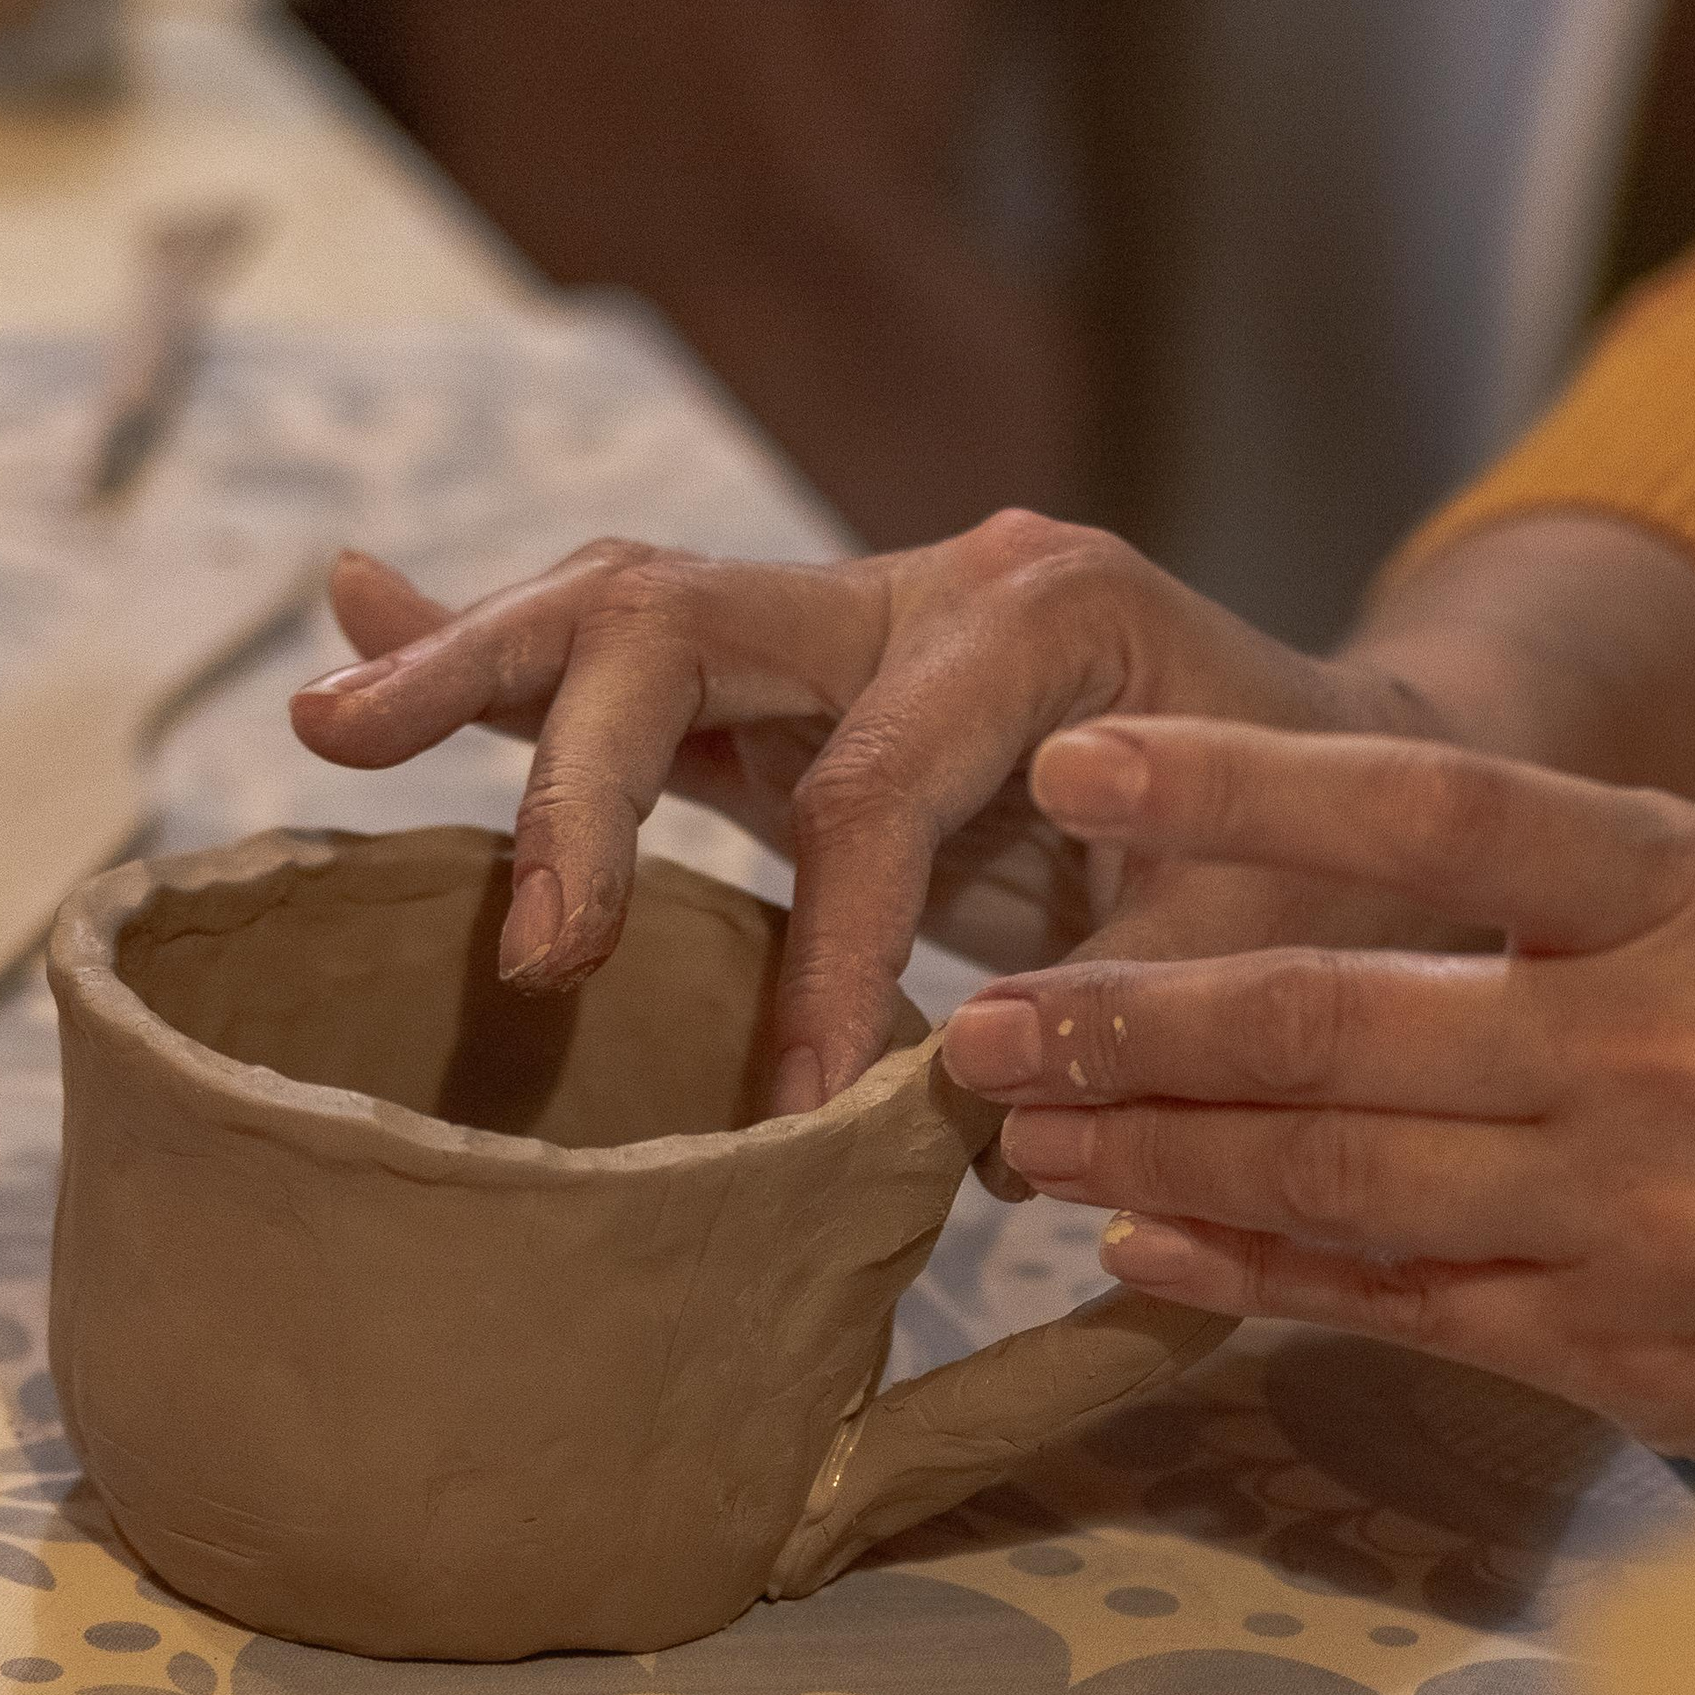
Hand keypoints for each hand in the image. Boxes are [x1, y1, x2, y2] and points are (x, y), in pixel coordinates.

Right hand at [286, 515, 1449, 1115]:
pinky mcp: (804, 667)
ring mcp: (852, 609)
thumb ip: (1143, 1005)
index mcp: (1052, 614)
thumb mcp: (1281, 930)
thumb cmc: (1342, 852)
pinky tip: (361, 617)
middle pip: (692, 621)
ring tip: (329, 724)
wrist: (1365, 762)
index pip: (878, 785)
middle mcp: (928, 580)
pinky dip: (500, 637)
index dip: (826, 954)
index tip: (793, 1111)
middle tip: (524, 935)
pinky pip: (639, 634)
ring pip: (633, 602)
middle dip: (576, 769)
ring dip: (477, 665)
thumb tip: (972, 1114)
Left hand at [939, 715, 1694, 1640]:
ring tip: (1010, 1126)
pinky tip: (1134, 1241)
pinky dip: (1248, 1266)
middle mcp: (1677, 1040)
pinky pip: (1391, 1303)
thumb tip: (1303, 879)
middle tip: (976, 1015)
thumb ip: (1559, 913)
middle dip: (1132, 1017)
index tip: (1078, 764)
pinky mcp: (1624, 1354)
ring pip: (1342, 1172)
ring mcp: (1649, 1212)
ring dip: (1154, 1149)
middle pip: (1345, 1016)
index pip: (1440, 805)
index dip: (1242, 783)